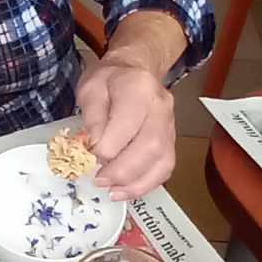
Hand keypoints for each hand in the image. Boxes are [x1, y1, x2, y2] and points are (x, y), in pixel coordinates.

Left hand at [75, 53, 176, 200]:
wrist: (134, 71)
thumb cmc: (109, 80)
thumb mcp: (90, 89)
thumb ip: (92, 117)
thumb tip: (97, 148)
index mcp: (138, 88)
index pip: (128, 123)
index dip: (108, 146)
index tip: (89, 156)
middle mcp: (161, 106)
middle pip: (150, 146)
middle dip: (122, 170)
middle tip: (99, 180)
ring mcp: (170, 125)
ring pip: (162, 161)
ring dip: (136, 183)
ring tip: (112, 191)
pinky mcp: (171, 141)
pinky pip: (165, 168)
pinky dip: (146, 184)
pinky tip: (125, 190)